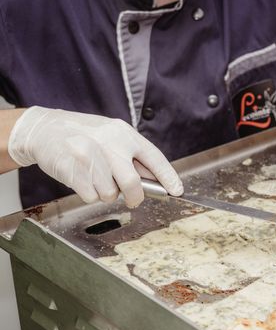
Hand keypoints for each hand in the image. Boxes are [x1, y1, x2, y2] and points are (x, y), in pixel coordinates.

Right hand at [8, 107, 182, 206]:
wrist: (43, 129)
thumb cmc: (83, 136)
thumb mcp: (112, 136)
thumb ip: (132, 156)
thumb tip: (156, 181)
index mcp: (124, 133)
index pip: (154, 158)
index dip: (168, 177)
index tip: (177, 191)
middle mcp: (109, 142)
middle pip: (132, 183)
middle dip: (135, 197)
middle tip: (133, 200)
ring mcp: (89, 155)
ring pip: (110, 193)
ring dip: (106, 194)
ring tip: (96, 179)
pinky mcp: (73, 169)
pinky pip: (91, 196)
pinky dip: (90, 194)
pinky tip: (83, 179)